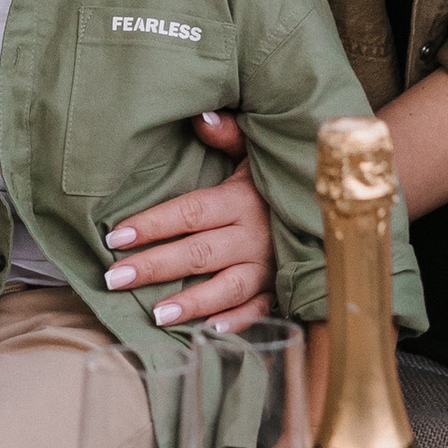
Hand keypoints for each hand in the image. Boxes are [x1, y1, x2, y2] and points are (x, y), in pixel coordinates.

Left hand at [100, 117, 274, 330]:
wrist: (333, 201)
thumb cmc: (278, 178)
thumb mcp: (256, 151)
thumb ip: (228, 135)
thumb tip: (199, 116)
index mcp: (242, 199)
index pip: (190, 213)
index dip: (153, 224)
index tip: (116, 235)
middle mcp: (255, 235)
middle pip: (199, 253)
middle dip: (154, 266)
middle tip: (115, 278)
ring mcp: (270, 265)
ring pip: (227, 287)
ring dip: (192, 302)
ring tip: (156, 315)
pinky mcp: (282, 287)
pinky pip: (261, 309)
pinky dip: (239, 322)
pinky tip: (211, 330)